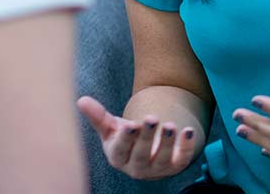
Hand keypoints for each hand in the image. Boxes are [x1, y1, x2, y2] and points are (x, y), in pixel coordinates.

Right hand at [77, 96, 203, 179]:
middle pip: (141, 155)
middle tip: (152, 119)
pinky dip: (187, 146)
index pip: (121, 151)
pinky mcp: (176, 165)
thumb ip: (98, 116)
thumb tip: (81, 100)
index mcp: (119, 158)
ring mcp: (157, 168)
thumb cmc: (127, 138)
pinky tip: (188, 131)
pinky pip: (182, 159)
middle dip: (147, 138)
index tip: (131, 125)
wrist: (148, 151)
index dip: (126, 139)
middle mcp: (137, 167)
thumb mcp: (112, 127)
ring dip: (167, 142)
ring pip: (162, 159)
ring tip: (170, 125)